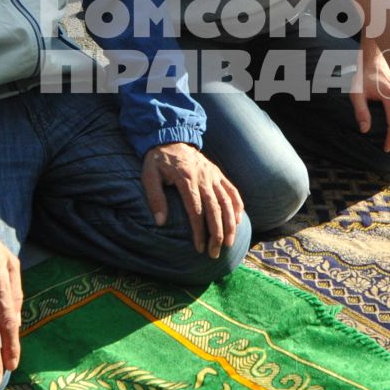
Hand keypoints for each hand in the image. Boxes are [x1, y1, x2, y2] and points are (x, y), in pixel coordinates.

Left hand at [141, 142, 243, 259]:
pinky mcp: (218, 174)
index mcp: (187, 179)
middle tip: (215, 252)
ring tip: (229, 242)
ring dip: (230, 224)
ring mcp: (213, 175)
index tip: (199, 248)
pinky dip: (237, 206)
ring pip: (227, 202)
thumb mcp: (149, 176)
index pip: (196, 210)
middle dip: (217, 233)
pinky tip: (239, 221)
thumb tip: (160, 223)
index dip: (199, 231)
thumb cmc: (158, 160)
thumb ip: (155, 198)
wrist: (171, 137)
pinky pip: (232, 191)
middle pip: (215, 209)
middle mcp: (204, 178)